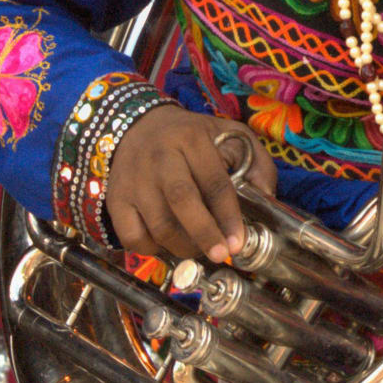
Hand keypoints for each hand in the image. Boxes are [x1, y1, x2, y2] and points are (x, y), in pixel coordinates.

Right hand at [105, 105, 276, 265]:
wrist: (137, 127)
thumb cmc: (191, 137)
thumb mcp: (229, 135)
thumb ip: (255, 161)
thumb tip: (266, 197)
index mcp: (192, 139)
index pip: (213, 181)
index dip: (228, 215)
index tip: (238, 241)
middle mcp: (160, 158)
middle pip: (182, 201)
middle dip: (204, 233)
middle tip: (221, 255)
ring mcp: (134, 180)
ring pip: (158, 224)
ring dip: (182, 246)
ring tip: (199, 249)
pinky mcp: (116, 199)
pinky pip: (132, 236)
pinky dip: (152, 250)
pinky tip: (168, 245)